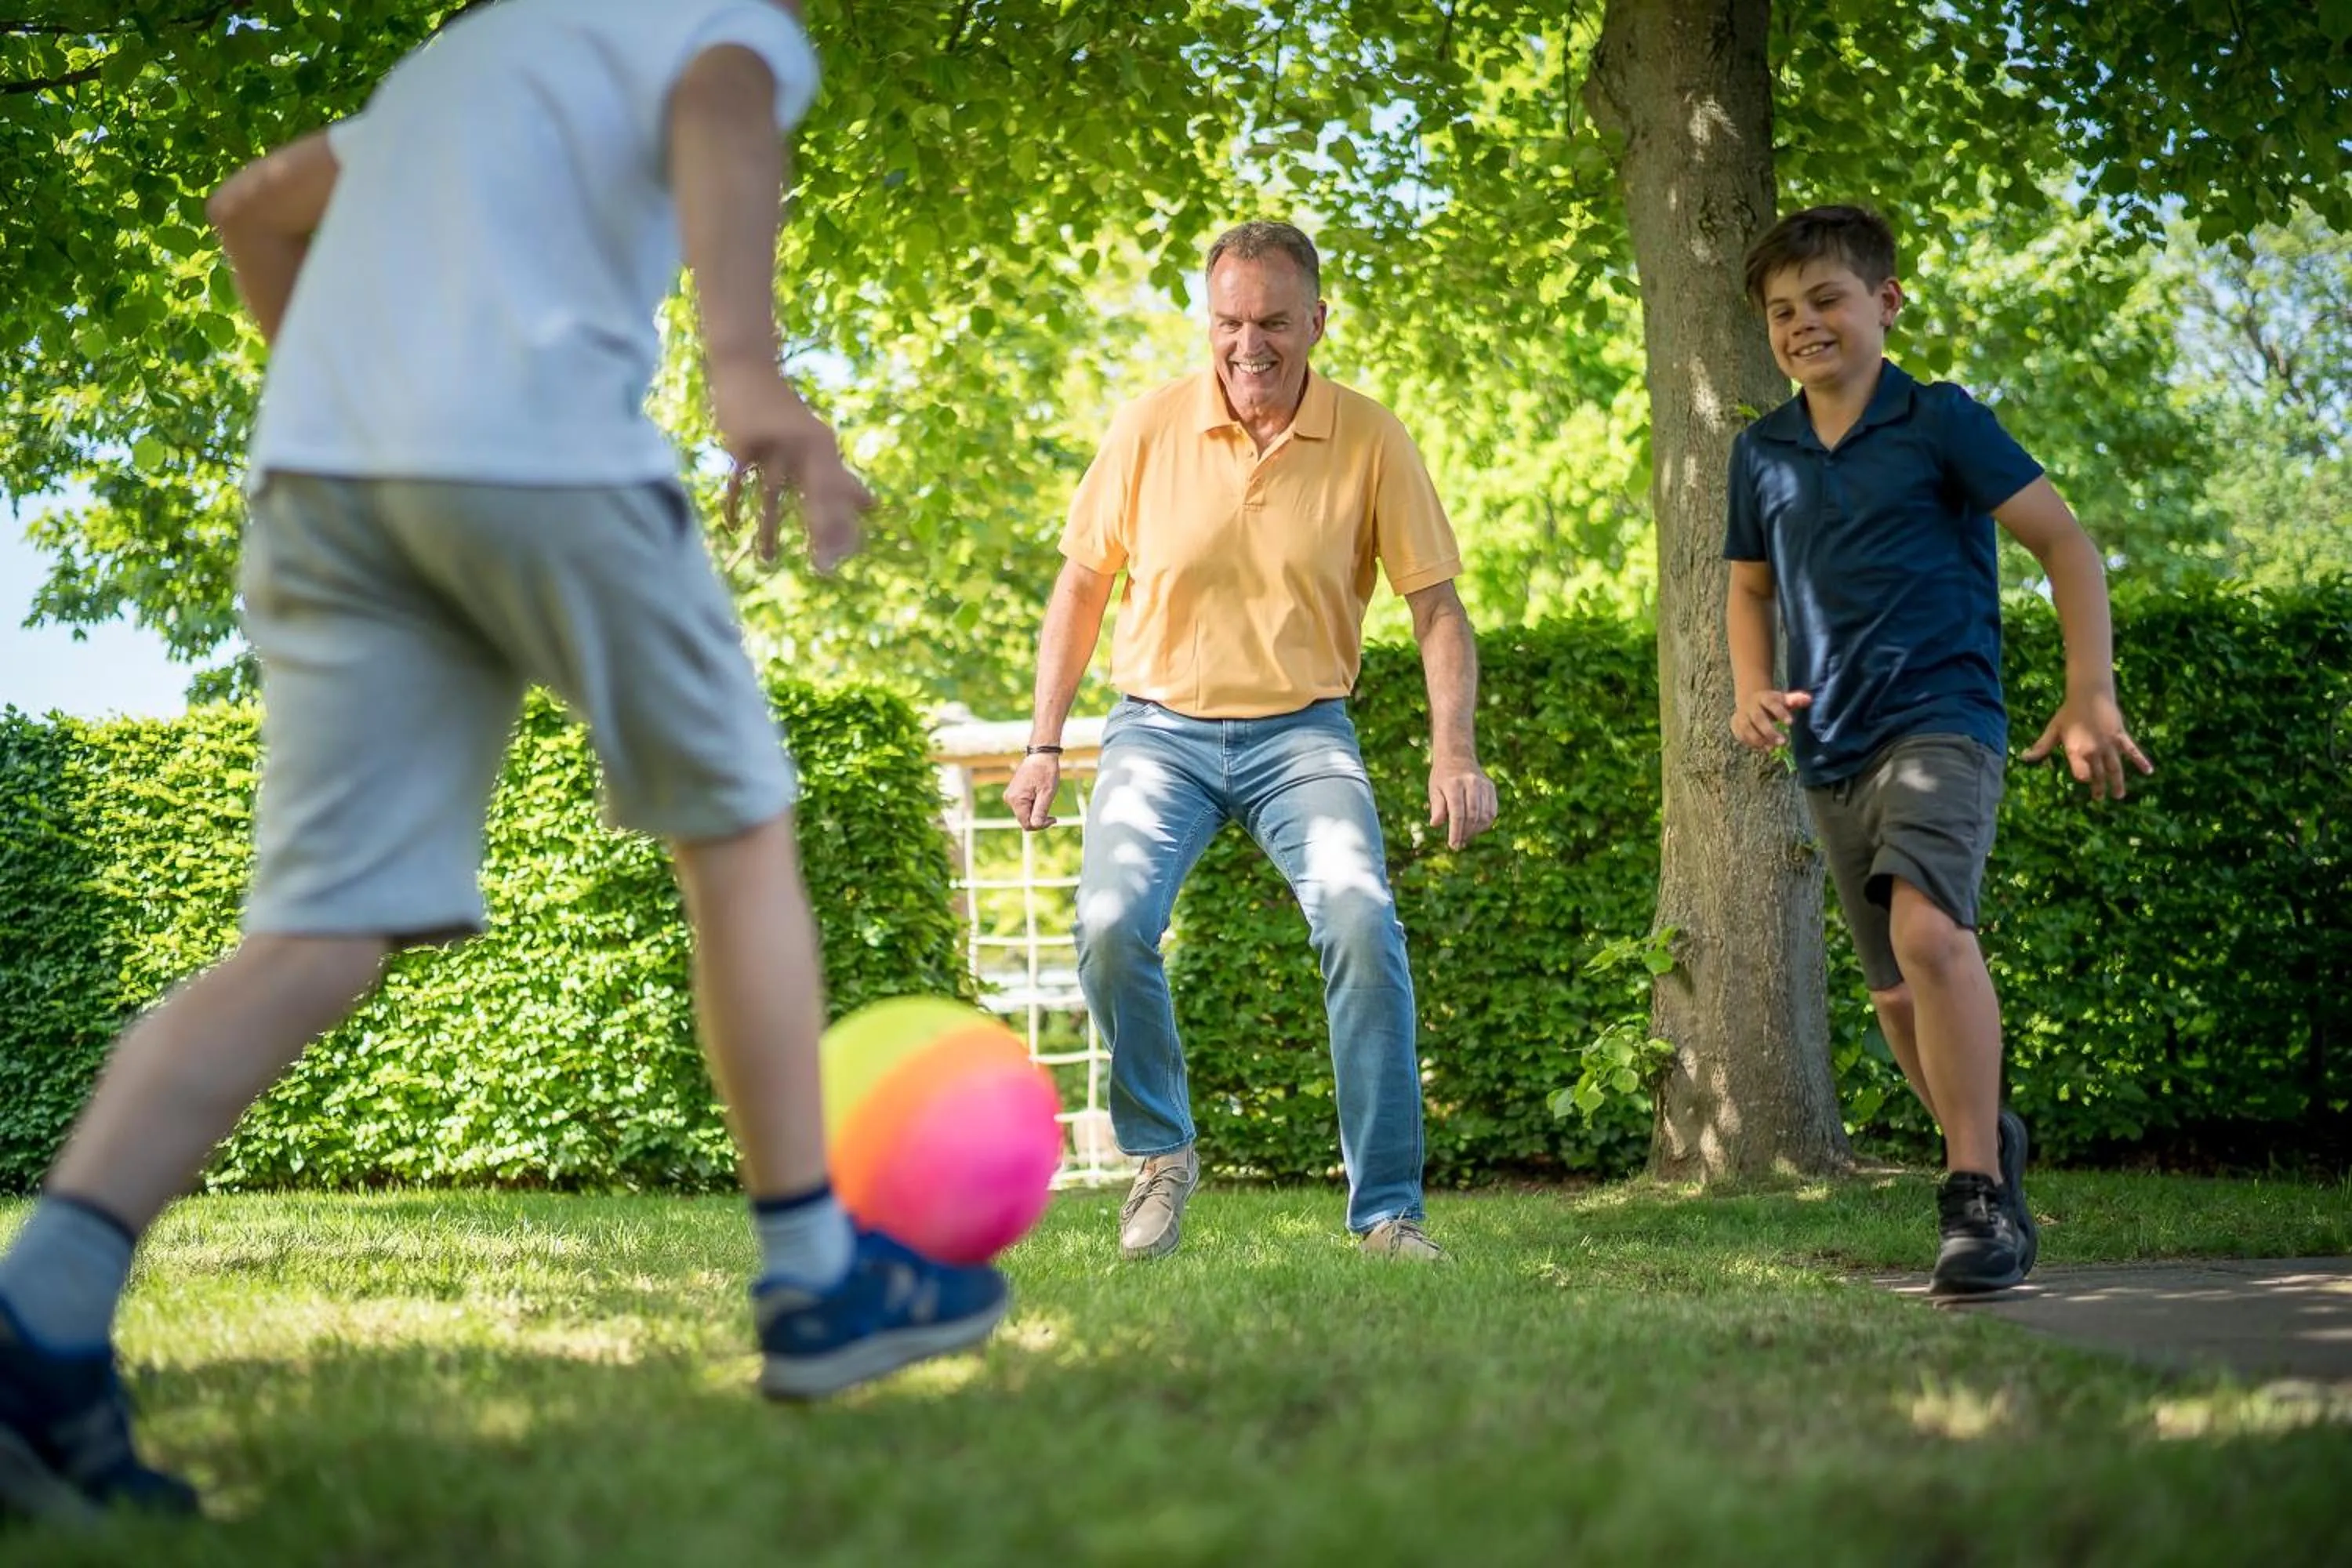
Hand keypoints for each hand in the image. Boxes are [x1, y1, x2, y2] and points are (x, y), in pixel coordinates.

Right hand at [711, 367, 872, 571]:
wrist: (747, 368)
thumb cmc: (784, 413)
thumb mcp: (817, 442)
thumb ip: (841, 477)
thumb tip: (873, 507)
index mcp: (824, 447)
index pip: (839, 493)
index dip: (844, 524)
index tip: (847, 558)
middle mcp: (804, 445)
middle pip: (816, 494)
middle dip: (821, 531)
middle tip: (824, 568)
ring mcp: (773, 443)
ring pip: (774, 494)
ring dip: (771, 530)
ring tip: (769, 561)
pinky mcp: (743, 441)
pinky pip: (739, 480)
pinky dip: (736, 504)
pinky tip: (734, 526)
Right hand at [1004, 753, 1062, 830]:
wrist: (1041, 754)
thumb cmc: (1046, 771)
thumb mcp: (1047, 793)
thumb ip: (1040, 811)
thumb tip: (1035, 825)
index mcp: (1016, 800)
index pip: (1027, 824)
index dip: (1041, 826)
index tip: (1054, 818)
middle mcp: (1009, 799)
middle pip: (1025, 820)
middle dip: (1039, 818)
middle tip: (1052, 812)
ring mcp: (1010, 795)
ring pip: (1025, 814)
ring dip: (1037, 811)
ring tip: (1045, 798)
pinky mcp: (1014, 793)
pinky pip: (1024, 806)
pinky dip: (1033, 805)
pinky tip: (1040, 795)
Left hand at [1428, 757, 1497, 850]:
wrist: (1457, 757)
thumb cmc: (1442, 778)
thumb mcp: (1434, 790)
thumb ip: (1436, 807)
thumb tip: (1435, 824)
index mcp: (1454, 784)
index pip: (1457, 813)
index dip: (1456, 832)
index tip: (1453, 845)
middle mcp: (1471, 783)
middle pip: (1472, 815)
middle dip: (1466, 833)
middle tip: (1459, 843)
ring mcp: (1483, 785)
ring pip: (1485, 815)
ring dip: (1476, 830)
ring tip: (1466, 836)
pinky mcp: (1491, 787)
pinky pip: (1492, 811)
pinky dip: (1485, 823)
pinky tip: (1476, 828)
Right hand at [1731, 688, 1811, 749]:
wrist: (1749, 701)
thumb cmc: (1771, 703)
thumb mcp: (1782, 699)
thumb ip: (1794, 700)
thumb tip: (1808, 699)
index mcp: (1764, 698)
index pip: (1771, 704)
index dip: (1780, 713)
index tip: (1791, 723)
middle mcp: (1751, 706)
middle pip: (1758, 718)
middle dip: (1769, 731)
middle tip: (1783, 742)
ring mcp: (1741, 716)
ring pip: (1747, 728)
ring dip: (1758, 740)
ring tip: (1772, 748)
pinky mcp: (1735, 725)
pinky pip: (1741, 735)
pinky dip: (1750, 743)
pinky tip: (1763, 748)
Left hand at [2020, 691, 2152, 800]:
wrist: (2089, 694)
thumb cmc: (2068, 713)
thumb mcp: (2053, 730)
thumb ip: (2041, 746)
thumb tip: (2023, 757)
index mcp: (2075, 750)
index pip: (2080, 771)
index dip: (2083, 777)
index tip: (2084, 781)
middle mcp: (2093, 750)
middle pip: (2098, 774)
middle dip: (2098, 787)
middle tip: (2099, 799)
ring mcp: (2108, 744)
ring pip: (2115, 768)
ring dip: (2117, 782)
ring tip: (2118, 796)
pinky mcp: (2120, 737)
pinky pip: (2132, 751)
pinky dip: (2141, 761)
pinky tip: (2149, 771)